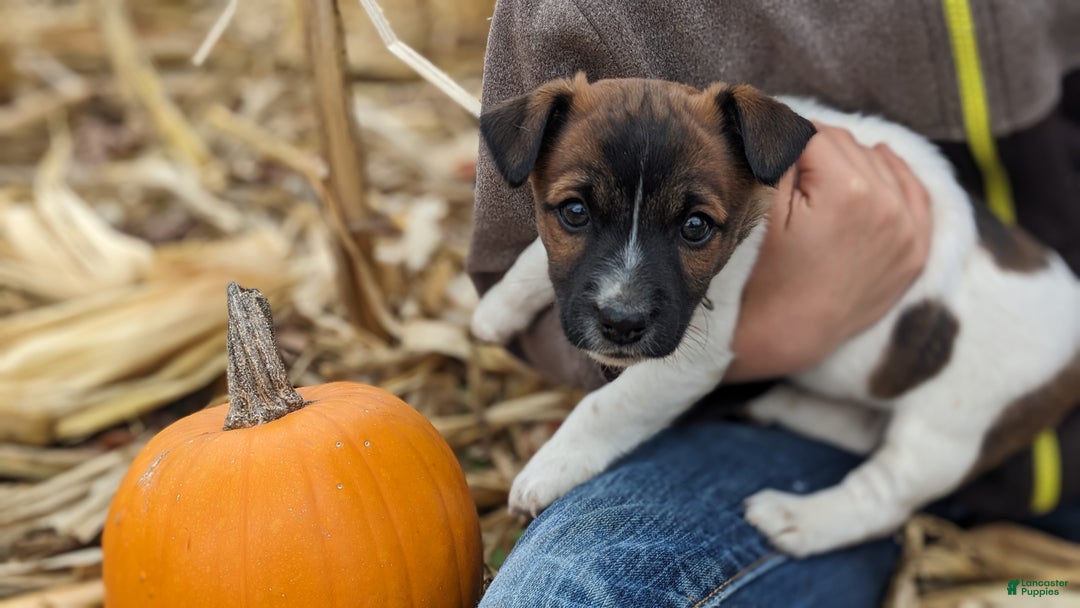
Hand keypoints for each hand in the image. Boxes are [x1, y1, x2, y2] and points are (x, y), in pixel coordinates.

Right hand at [725, 124, 931, 381]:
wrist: (784, 337)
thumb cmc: (762, 275)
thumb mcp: (761, 207)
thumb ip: (779, 152)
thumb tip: (785, 118)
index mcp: (847, 189)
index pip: (815, 133)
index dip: (787, 142)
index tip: (773, 158)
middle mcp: (888, 205)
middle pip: (848, 146)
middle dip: (819, 155)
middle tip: (792, 178)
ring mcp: (908, 231)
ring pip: (880, 164)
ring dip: (852, 166)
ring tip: (822, 186)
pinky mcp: (915, 252)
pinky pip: (915, 194)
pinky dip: (894, 180)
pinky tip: (875, 173)